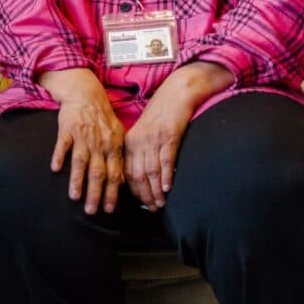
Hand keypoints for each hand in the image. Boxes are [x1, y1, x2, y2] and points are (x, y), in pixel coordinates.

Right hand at [43, 69, 125, 214]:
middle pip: (98, 172)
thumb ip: (118, 155)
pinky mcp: (67, 129)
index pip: (115, 174)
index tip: (109, 209)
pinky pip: (63, 145)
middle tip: (92, 211)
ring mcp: (83, 137)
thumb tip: (122, 179)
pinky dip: (59, 156)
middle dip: (96, 193)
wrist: (86, 94)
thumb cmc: (102, 117)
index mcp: (113, 147)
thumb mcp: (117, 134)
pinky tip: (55, 168)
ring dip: (78, 181)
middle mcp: (99, 144)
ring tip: (74, 197)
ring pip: (81, 162)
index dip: (112, 193)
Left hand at [124, 62, 232, 210]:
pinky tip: (167, 188)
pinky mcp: (169, 135)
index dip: (133, 190)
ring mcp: (153, 138)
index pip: (126, 171)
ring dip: (155, 190)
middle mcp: (138, 141)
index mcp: (129, 141)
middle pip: (137, 174)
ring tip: (160, 204)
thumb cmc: (162, 116)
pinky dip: (166, 174)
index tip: (140, 204)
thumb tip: (143, 177)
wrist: (176, 94)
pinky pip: (165, 158)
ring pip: (150, 169)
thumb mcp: (145, 133)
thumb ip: (141, 152)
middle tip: (152, 209)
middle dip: (144, 195)